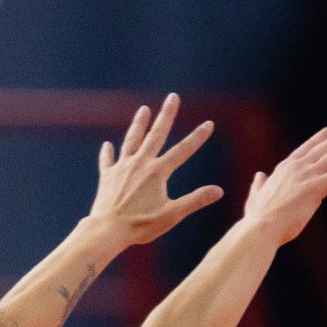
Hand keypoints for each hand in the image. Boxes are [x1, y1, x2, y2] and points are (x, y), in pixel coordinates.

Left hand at [89, 94, 223, 244]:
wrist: (107, 230)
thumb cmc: (141, 226)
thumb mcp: (173, 215)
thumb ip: (195, 200)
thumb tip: (219, 191)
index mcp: (158, 172)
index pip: (183, 150)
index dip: (197, 137)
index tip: (208, 123)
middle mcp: (140, 164)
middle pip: (156, 134)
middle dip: (166, 115)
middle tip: (172, 97)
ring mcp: (122, 168)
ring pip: (132, 140)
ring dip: (139, 124)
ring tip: (143, 109)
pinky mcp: (108, 176)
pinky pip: (108, 160)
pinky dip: (109, 152)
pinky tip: (108, 145)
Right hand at [238, 116, 326, 245]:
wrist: (260, 227)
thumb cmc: (258, 217)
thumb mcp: (256, 195)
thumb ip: (259, 184)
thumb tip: (259, 175)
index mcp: (286, 167)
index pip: (309, 146)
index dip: (324, 136)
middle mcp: (299, 166)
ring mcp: (309, 174)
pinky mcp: (318, 187)